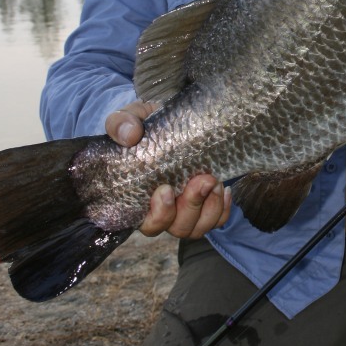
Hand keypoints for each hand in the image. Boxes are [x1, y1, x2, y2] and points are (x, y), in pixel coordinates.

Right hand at [106, 100, 231, 238]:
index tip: (167, 189)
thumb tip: (130, 135)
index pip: (148, 223)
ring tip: (214, 180)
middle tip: (203, 179)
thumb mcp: (129, 117)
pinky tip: (224, 188)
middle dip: (192, 206)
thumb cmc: (144, 125)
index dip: (159, 215)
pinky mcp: (205, 204)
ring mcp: (185, 209)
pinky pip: (217, 220)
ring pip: (198, 227)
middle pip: (177, 227)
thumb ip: (121, 124)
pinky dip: (223, 209)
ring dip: (211, 207)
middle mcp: (163, 209)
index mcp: (139, 197)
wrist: (171, 121)